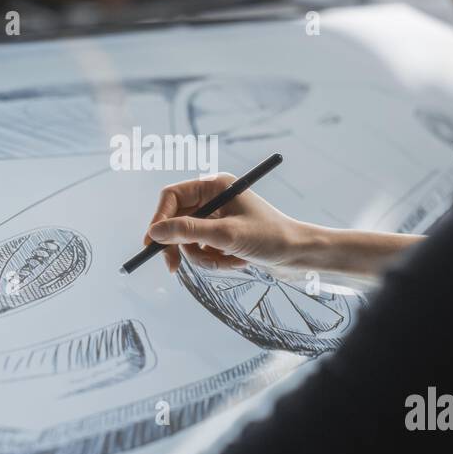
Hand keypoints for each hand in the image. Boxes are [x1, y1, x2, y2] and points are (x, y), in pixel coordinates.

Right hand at [145, 173, 312, 272]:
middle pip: (176, 220)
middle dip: (179, 245)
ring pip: (189, 240)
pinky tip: (234, 263)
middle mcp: (214, 198)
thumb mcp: (226, 235)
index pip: (172, 196)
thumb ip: (189, 232)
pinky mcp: (224, 235)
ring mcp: (218, 217)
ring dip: (201, 256)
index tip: (152, 244)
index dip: (159, 219)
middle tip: (173, 268)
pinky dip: (213, 260)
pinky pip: (203, 250)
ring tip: (223, 262)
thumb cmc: (269, 237)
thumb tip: (154, 232)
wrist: (300, 254)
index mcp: (214, 185)